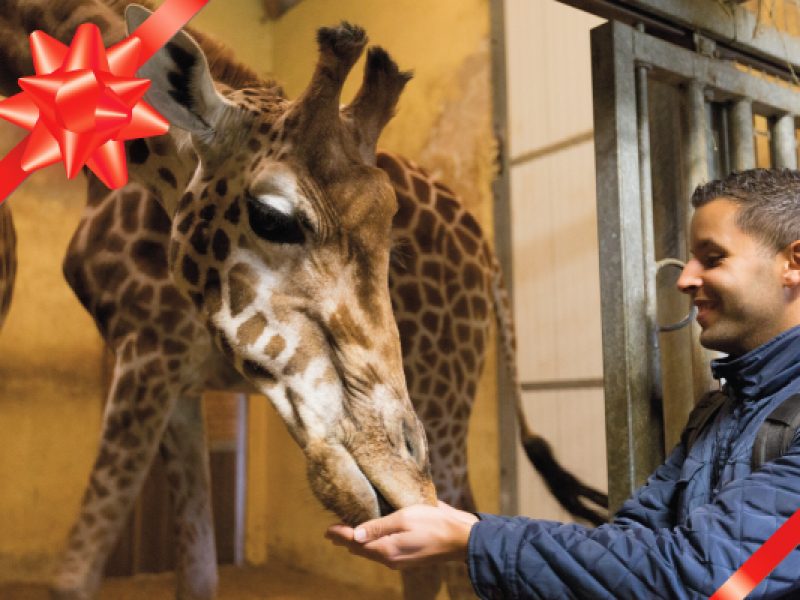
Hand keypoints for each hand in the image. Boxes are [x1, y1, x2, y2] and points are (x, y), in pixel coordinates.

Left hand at [325, 501, 478, 569]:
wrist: (461, 538)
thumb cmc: (433, 523)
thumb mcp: (404, 518)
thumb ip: (378, 526)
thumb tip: (355, 534)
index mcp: (386, 550)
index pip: (356, 543)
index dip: (340, 535)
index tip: (327, 529)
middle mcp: (390, 559)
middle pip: (361, 550)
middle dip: (346, 540)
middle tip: (331, 531)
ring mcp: (400, 560)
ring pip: (372, 552)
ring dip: (358, 542)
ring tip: (347, 533)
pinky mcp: (408, 557)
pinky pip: (383, 552)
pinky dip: (372, 544)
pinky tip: (371, 536)